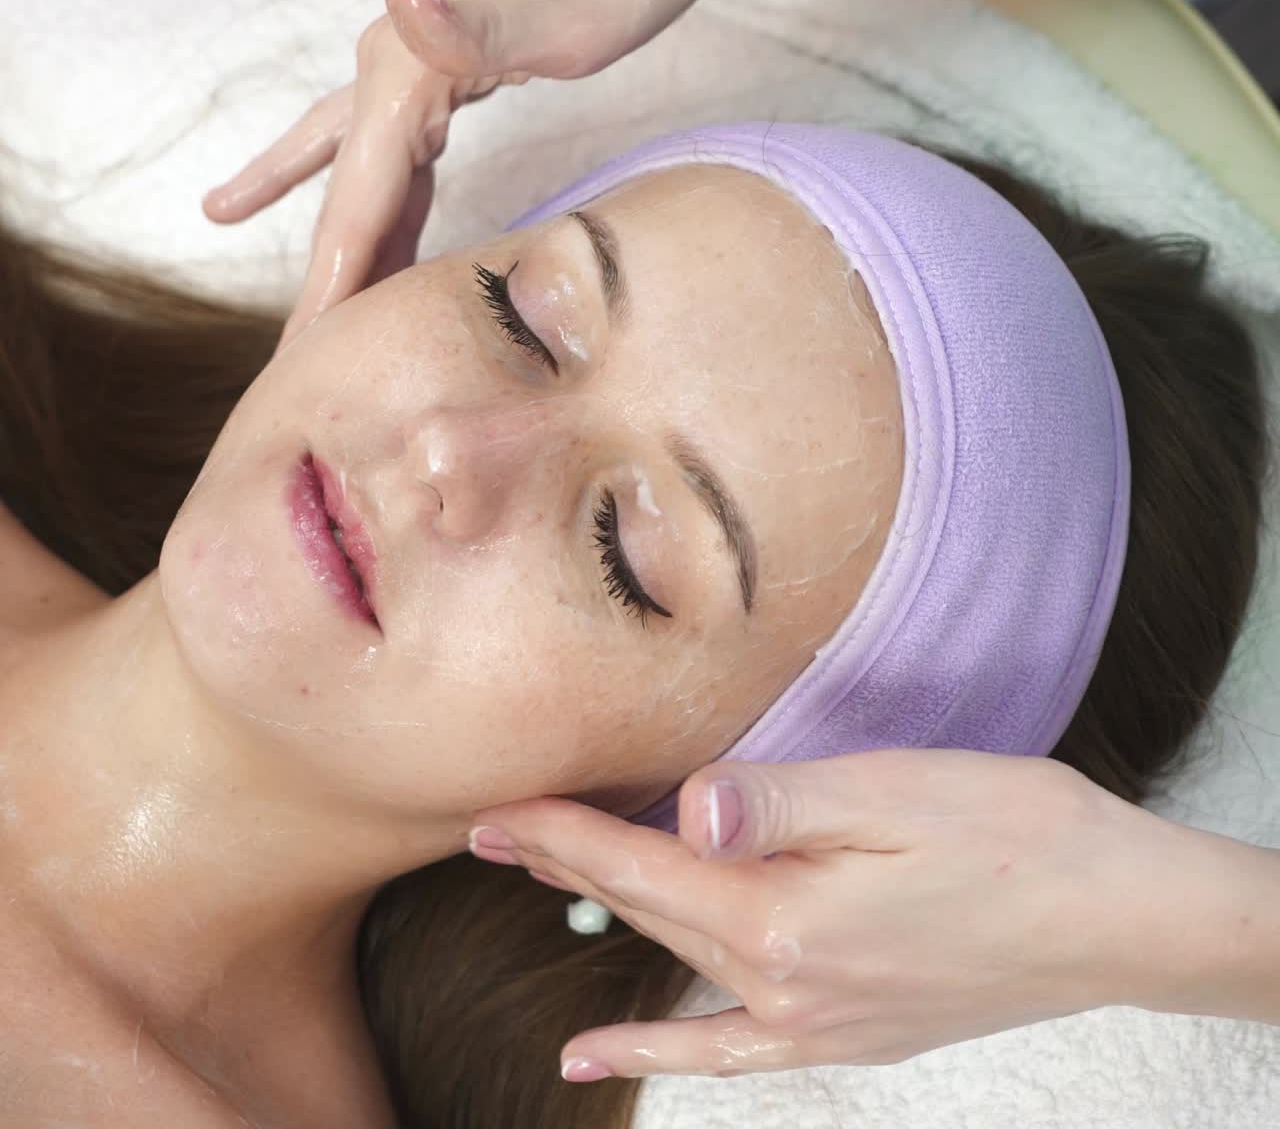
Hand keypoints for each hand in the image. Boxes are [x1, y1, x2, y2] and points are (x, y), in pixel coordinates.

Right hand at [201, 0, 735, 351]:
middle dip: (321, 283)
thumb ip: (478, 26)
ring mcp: (420, 77)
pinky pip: (396, 163)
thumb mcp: (563, 14)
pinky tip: (373, 235)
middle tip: (291, 365)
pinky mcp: (452, 82)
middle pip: (345, 199)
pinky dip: (378, 208)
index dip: (332, 284)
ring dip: (339, 250)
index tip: (306, 360)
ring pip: (361, 182)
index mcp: (406, 73)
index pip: (355, 201)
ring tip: (306, 317)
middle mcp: (395, 73)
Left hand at [468, 747, 1209, 1078]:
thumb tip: (682, 810)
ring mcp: (813, 1021)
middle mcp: (784, 986)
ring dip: (603, 919)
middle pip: (645, 912)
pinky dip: (658, 1046)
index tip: (494, 809)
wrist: (1115, 913)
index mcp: (784, 919)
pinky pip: (724, 1051)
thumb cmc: (1010, 833)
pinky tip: (600, 1054)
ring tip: (536, 888)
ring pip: (674, 963)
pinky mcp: (845, 1029)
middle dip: (563, 865)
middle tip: (492, 831)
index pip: (639, 867)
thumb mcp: (892, 793)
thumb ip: (776, 807)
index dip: (560, 834)